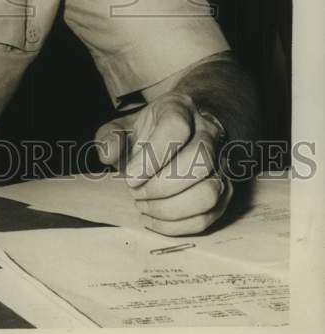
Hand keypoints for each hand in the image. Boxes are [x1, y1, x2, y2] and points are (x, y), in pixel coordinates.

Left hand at [96, 92, 231, 235]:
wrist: (178, 137)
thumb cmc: (148, 135)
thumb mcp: (123, 128)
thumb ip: (109, 137)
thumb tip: (107, 154)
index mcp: (180, 108)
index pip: (176, 128)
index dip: (153, 157)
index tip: (131, 176)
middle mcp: (208, 132)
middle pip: (200, 160)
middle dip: (161, 186)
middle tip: (135, 192)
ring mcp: (221, 163)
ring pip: (210, 192)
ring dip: (171, 208)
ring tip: (144, 206)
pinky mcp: (224, 191)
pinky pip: (209, 216)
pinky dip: (178, 225)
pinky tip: (154, 219)